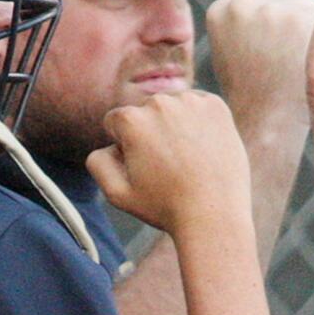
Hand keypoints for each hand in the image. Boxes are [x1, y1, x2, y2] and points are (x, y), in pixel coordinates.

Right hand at [87, 90, 251, 236]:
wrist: (215, 213)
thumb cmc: (164, 206)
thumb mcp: (116, 193)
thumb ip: (97, 162)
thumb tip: (109, 143)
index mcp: (130, 119)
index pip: (116, 121)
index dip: (126, 147)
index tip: (145, 167)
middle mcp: (159, 102)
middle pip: (145, 111)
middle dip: (150, 132)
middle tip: (169, 165)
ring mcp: (191, 101)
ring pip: (172, 107)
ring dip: (175, 124)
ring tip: (187, 159)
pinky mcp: (216, 105)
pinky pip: (198, 106)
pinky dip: (199, 121)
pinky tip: (203, 148)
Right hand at [207, 0, 313, 128]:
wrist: (268, 121)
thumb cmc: (253, 92)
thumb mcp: (228, 50)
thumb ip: (238, 20)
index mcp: (219, 11)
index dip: (269, 15)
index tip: (270, 42)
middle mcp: (241, 6)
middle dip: (287, 15)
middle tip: (284, 52)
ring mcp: (269, 10)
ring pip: (301, 1)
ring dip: (305, 22)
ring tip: (294, 56)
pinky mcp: (297, 18)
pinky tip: (308, 55)